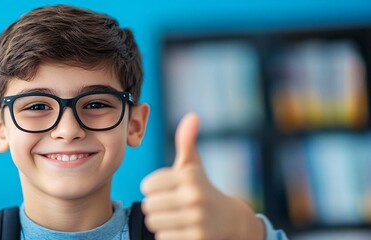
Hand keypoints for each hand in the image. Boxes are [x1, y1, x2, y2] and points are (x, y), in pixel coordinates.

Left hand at [140, 113, 263, 239]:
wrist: (229, 220)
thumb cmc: (201, 188)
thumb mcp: (193, 166)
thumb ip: (187, 142)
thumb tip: (192, 116)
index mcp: (189, 177)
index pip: (147, 186)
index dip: (153, 189)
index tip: (166, 189)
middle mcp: (194, 198)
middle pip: (148, 205)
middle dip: (155, 206)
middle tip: (170, 205)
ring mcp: (196, 220)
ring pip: (153, 222)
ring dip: (160, 221)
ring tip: (175, 216)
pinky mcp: (196, 239)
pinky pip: (163, 238)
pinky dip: (168, 235)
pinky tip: (181, 229)